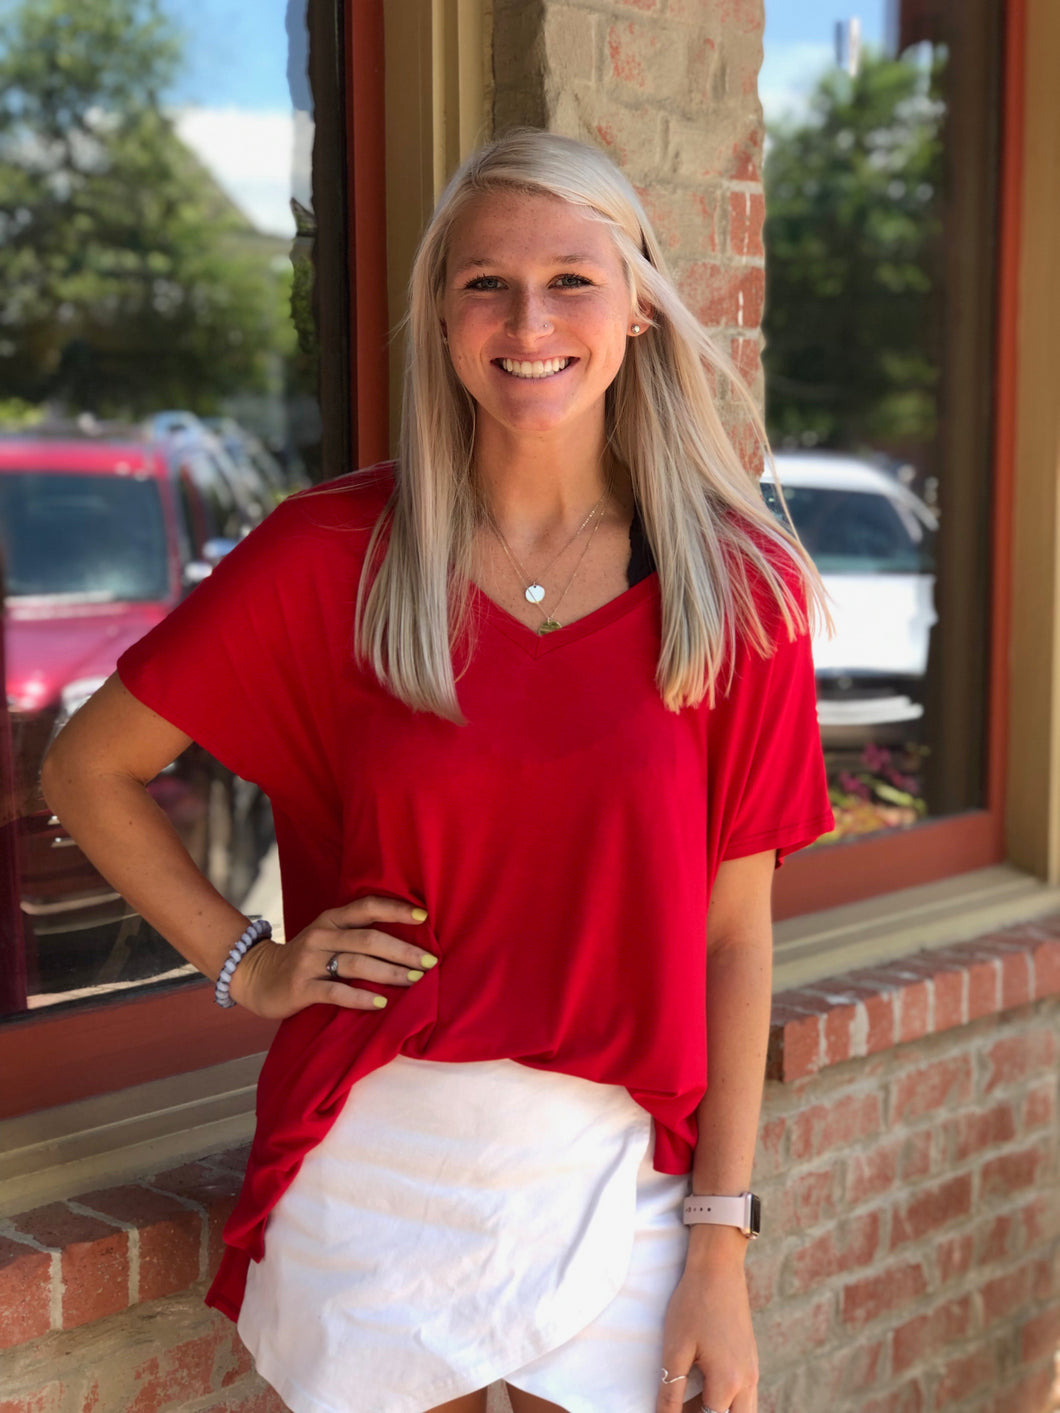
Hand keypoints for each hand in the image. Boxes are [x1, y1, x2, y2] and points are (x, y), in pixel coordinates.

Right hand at [228, 896, 435, 1019]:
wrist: (256, 976)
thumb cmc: (305, 958)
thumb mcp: (327, 936)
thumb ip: (357, 934)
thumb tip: (406, 940)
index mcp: (331, 919)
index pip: (367, 907)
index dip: (395, 910)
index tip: (424, 917)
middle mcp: (321, 935)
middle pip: (369, 939)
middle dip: (403, 950)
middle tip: (430, 961)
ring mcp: (309, 961)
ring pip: (356, 963)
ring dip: (389, 973)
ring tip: (414, 980)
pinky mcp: (300, 987)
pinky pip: (335, 991)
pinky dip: (360, 997)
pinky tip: (380, 1002)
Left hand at [657, 1235, 757, 1412]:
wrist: (718, 1267)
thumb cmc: (693, 1304)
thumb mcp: (676, 1348)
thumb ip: (672, 1391)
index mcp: (728, 1382)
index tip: (669, 1411)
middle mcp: (747, 1381)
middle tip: (682, 1407)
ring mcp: (753, 1370)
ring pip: (743, 1411)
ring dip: (717, 1411)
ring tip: (689, 1401)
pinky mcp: (751, 1359)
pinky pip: (744, 1395)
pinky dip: (725, 1400)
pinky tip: (703, 1387)